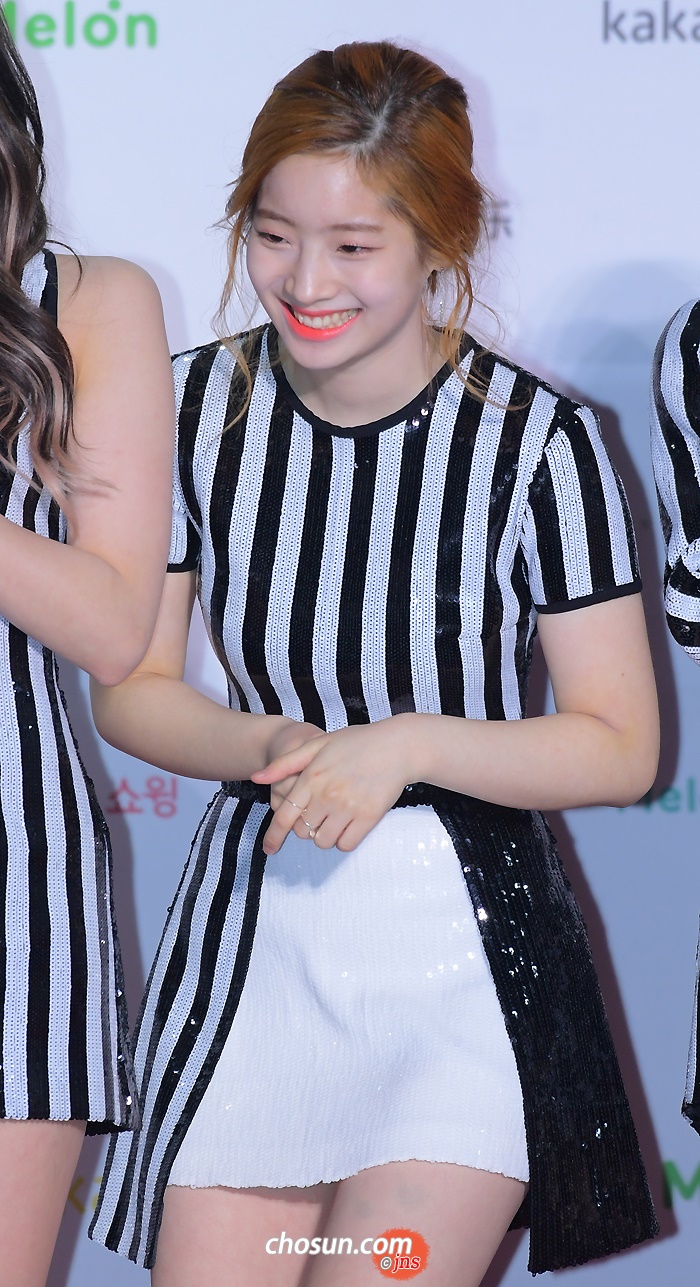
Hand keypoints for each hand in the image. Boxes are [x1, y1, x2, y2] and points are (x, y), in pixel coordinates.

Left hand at [252, 717, 414, 854]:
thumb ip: (285, 763)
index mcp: (312, 777)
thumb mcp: (317, 745)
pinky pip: (346, 844)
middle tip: (317, 816)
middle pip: (303, 832)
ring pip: (324, 841)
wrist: (398, 746)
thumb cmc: (356, 743)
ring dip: (324, 836)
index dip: (274, 836)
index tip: (269, 849)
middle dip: (305, 829)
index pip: (285, 816)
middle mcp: (327, 795)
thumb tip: (256, 778)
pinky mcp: (369, 817)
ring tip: (333, 819)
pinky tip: (347, 825)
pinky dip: (343, 840)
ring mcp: (349, 807)